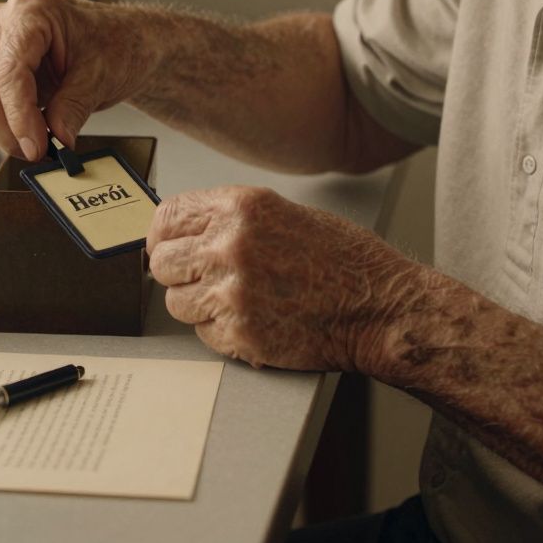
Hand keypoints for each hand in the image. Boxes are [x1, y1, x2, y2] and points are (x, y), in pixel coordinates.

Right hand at [0, 0, 154, 160]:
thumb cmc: (113, 43)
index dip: (19, 115)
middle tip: (39, 154)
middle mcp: (3, 24)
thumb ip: (74, 108)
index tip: (36, 147)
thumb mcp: (101, 75)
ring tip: (39, 147)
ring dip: (4, 134)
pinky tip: (31, 136)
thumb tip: (57, 141)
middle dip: (9, 130)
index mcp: (29, 11)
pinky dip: (4, 129)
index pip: (9, 71)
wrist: (120, 41)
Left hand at [146, 185, 413, 371]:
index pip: (167, 217)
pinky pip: (202, 334)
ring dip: (197, 306)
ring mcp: (232, 292)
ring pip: (176, 302)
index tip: (165, 247)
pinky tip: (254, 320)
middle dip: (177, 273)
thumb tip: (184, 231)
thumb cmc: (343, 261)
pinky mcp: (239, 333)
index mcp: (240, 208)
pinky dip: (221, 332)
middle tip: (200, 280)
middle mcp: (230, 245)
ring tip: (236, 301)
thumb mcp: (283, 213)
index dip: (161, 236)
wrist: (381, 307)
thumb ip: (229, 219)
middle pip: (162, 263)